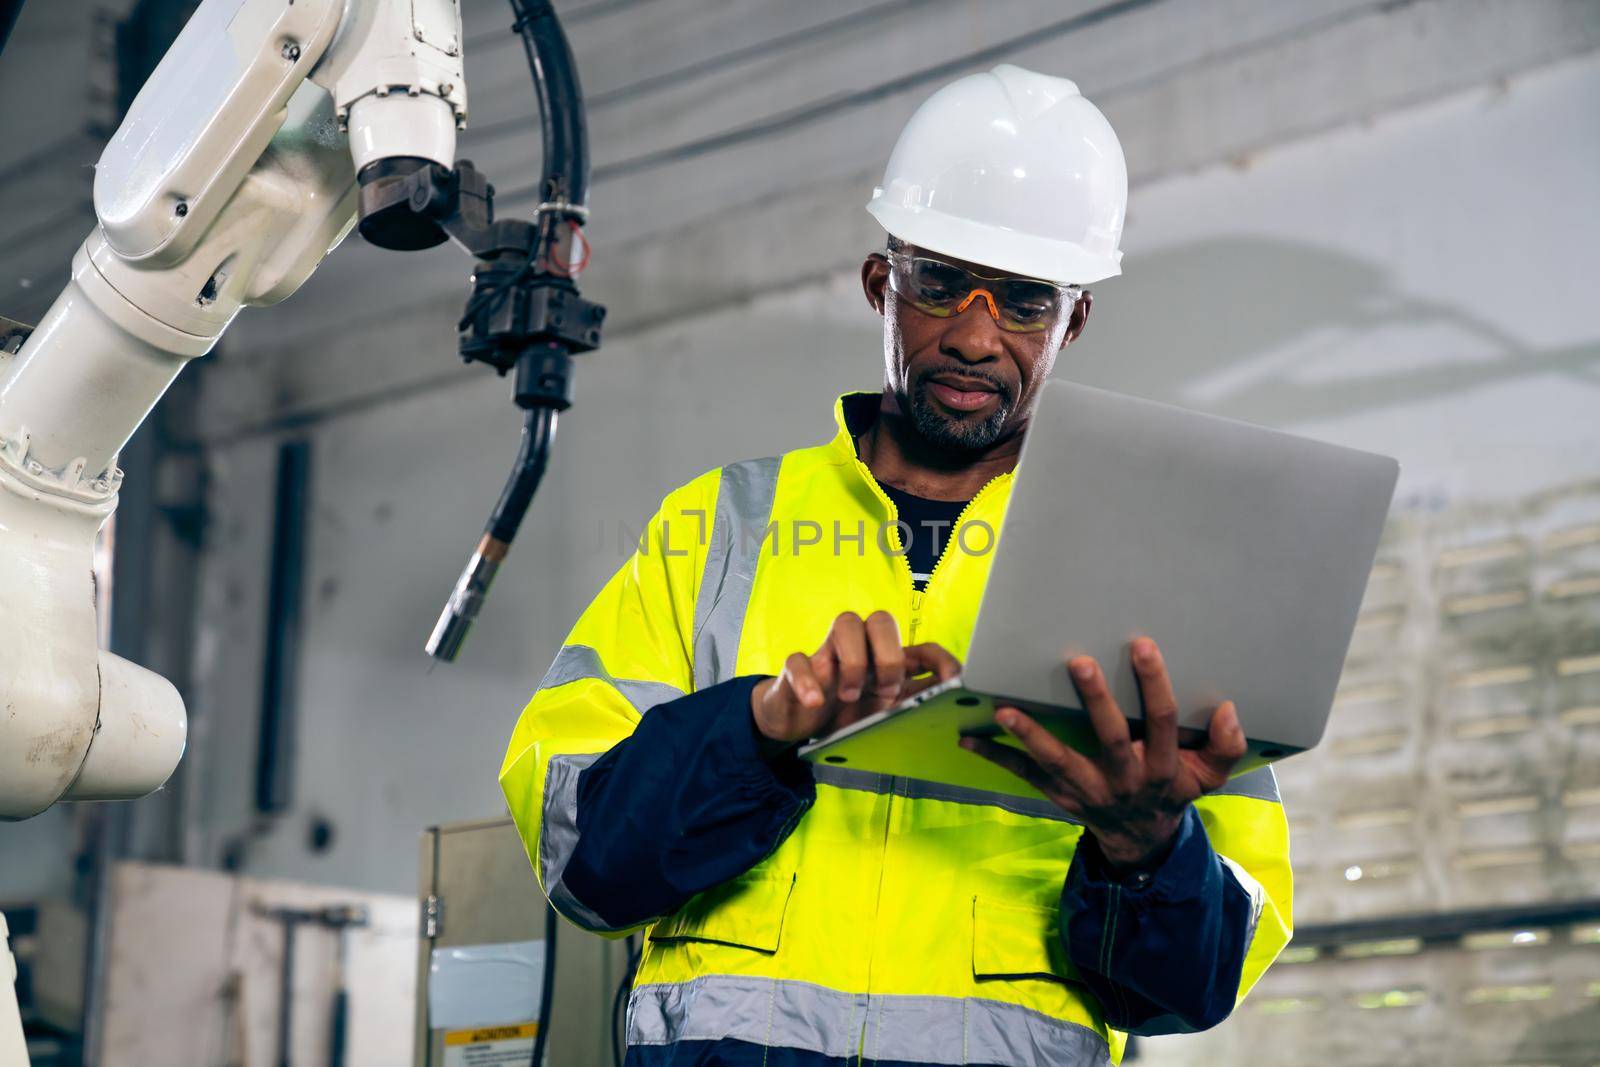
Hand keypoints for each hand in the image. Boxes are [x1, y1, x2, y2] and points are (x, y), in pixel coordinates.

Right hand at [751, 610, 959, 749]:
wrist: (796, 724)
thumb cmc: (844, 715)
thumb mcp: (882, 717)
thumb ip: (910, 707)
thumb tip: (948, 708)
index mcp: (888, 664)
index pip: (922, 648)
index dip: (941, 661)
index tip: (952, 684)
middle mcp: (861, 649)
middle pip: (883, 620)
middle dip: (890, 655)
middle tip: (885, 691)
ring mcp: (828, 655)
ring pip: (846, 623)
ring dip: (854, 661)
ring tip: (850, 696)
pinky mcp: (797, 669)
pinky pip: (799, 660)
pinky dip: (809, 681)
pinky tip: (816, 702)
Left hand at [961, 637, 1246, 868]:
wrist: (1141, 840)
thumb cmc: (1173, 790)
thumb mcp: (1208, 776)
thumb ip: (1224, 746)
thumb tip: (1228, 710)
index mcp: (1161, 768)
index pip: (1161, 721)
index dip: (1154, 685)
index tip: (1143, 646)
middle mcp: (1123, 779)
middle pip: (1110, 738)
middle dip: (1095, 702)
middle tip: (1078, 663)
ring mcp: (1088, 791)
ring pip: (1059, 762)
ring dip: (1031, 736)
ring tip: (1004, 711)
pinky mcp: (1059, 796)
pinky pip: (1026, 777)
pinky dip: (997, 758)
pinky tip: (969, 737)